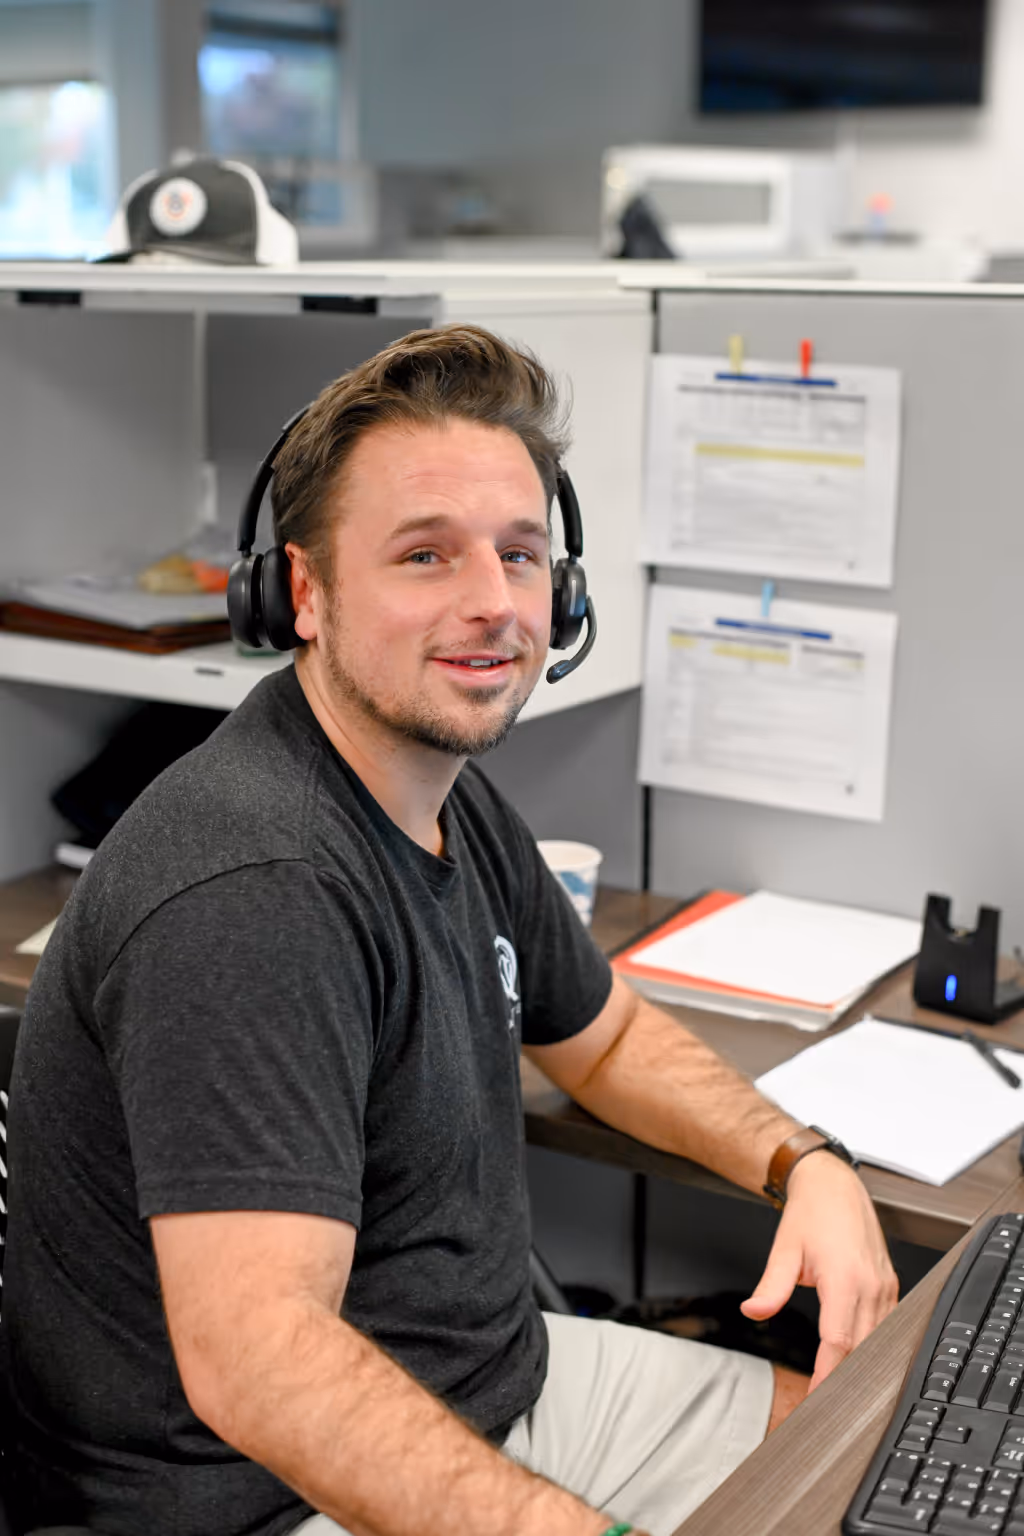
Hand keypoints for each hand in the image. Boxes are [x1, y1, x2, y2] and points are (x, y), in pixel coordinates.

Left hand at [739, 1150, 898, 1390]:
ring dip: (859, 1365)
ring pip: (877, 1341)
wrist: (834, 1185)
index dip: (826, 1375)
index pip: (838, 1341)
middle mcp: (871, 1285)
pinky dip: (871, 1345)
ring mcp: (885, 1286)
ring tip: (837, 1389)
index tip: (814, 1398)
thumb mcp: (784, 1249)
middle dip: (842, 1378)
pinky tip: (855, 1359)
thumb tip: (754, 1311)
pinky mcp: (890, 1286)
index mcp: (845, 1278)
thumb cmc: (811, 1213)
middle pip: (861, 1348)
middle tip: (821, 1404)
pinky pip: (885, 1326)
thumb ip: (771, 1286)